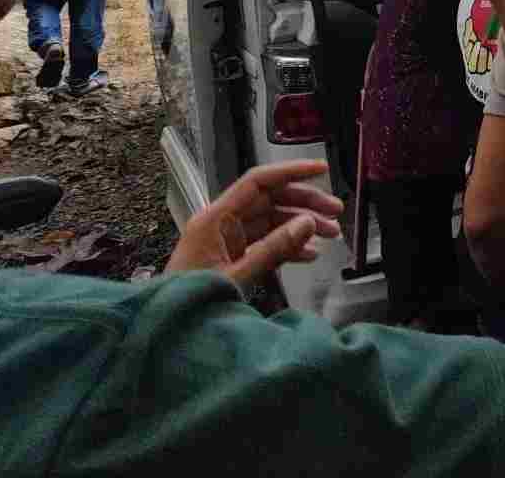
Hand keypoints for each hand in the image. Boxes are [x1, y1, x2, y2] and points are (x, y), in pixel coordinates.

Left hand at [165, 159, 343, 286]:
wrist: (169, 333)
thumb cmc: (191, 302)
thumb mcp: (237, 275)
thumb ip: (274, 248)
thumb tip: (307, 223)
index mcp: (215, 219)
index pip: (258, 182)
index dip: (292, 172)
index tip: (321, 170)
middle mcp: (222, 224)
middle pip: (271, 201)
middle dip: (305, 204)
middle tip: (335, 212)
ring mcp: (228, 241)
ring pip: (273, 222)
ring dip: (302, 226)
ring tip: (331, 235)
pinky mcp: (233, 257)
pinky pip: (267, 243)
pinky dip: (290, 246)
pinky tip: (310, 254)